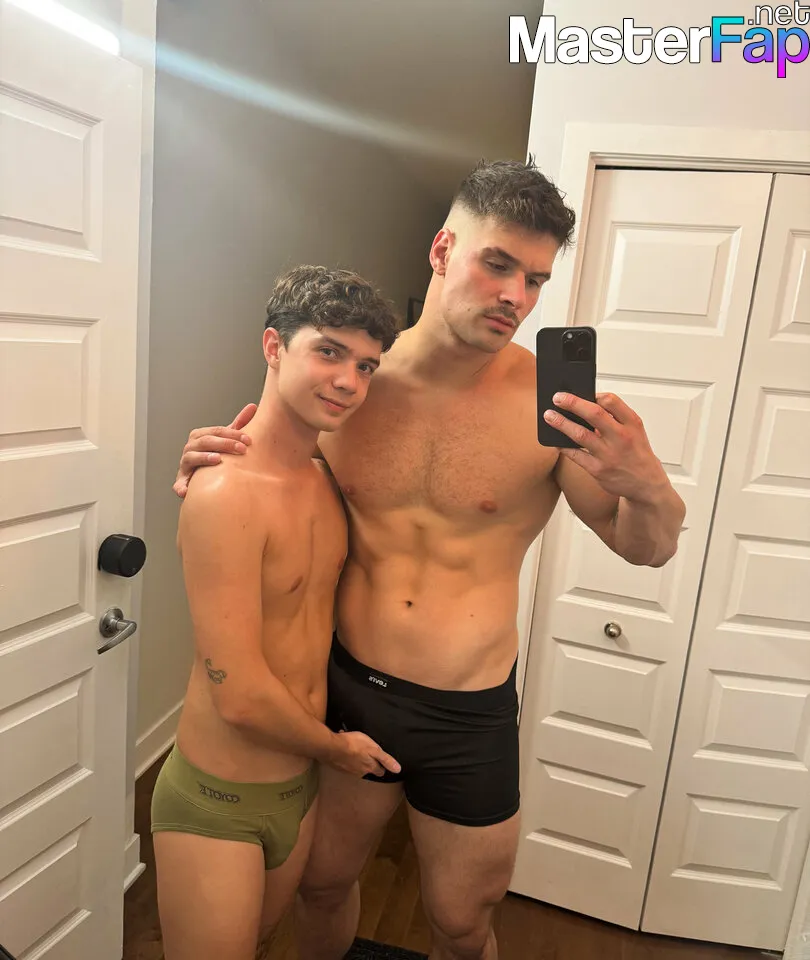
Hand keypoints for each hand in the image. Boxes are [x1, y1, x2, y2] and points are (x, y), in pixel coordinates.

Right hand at [172, 404, 257, 498]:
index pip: (217, 431)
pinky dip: (181, 487)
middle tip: (241, 449)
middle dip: (224, 444)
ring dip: (204, 457)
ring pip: (191, 457)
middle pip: (205, 442)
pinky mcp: (181, 481)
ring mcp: (185, 464)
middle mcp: (190, 447)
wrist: (199, 474)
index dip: (233, 434)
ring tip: (218, 459)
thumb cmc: (215, 453)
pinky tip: (186, 491)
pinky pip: (179, 484)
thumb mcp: (225, 439)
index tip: (249, 440)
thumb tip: (253, 406)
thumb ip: (238, 424)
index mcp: (200, 436)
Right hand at [329, 730, 400, 778]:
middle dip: (370, 763)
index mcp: (369, 767)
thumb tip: (398, 770)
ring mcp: (348, 770)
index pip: (380, 771)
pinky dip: (347, 756)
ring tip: (356, 748)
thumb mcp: (373, 748)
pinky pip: (346, 762)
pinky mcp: (339, 766)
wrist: (331, 747)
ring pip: (357, 766)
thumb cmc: (354, 745)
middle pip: (368, 769)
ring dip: (357, 759)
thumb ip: (386, 759)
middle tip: (369, 754)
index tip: (382, 762)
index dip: (382, 766)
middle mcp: (359, 772)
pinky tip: (345, 747)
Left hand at [543, 392, 668, 502]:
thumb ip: (615, 418)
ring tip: (549, 416)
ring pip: (580, 434)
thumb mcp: (635, 431)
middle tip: (557, 398)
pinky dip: (563, 446)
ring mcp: (609, 454)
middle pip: (593, 414)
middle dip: (572, 403)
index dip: (594, 394)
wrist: (647, 484)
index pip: (611, 401)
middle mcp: (622, 437)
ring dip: (561, 423)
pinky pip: (575, 455)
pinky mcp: (598, 470)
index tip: (580, 392)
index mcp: (632, 423)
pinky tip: (555, 440)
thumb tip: (586, 405)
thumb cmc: (637, 453)